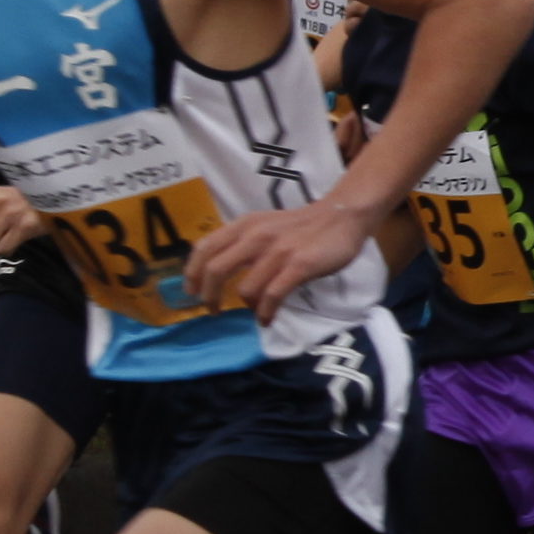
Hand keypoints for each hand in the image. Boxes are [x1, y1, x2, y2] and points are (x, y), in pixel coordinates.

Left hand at [178, 194, 372, 310]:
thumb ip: (242, 242)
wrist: (341, 215)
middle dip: (210, 296)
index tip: (192, 292)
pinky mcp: (299, 266)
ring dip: (247, 307)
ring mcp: (278, 252)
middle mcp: (256, 237)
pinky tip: (267, 319)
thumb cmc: (301, 226)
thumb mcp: (264, 225)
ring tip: (256, 312)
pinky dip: (265, 312)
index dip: (192, 273)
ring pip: (246, 289)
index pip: (205, 248)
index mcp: (244, 226)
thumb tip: (217, 270)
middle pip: (217, 270)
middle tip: (213, 310)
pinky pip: (273, 296)